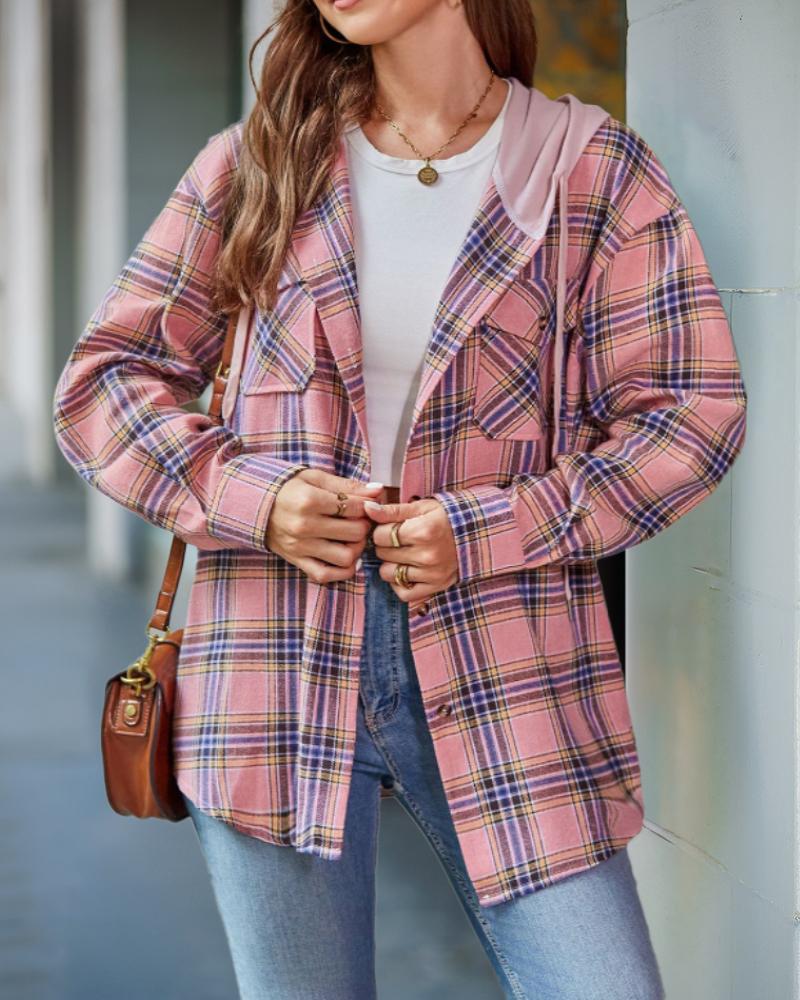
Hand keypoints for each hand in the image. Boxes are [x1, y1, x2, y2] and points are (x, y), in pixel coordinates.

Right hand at [266, 468, 383, 583]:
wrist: (252, 505)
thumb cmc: (287, 488)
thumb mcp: (314, 478)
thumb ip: (347, 485)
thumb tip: (378, 490)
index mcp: (310, 500)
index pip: (356, 507)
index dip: (368, 506)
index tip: (366, 504)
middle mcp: (305, 526)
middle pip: (355, 532)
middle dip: (364, 525)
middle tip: (360, 520)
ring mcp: (300, 547)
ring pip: (346, 557)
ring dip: (356, 549)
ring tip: (352, 538)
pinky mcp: (296, 561)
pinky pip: (327, 575)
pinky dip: (342, 571)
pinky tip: (345, 557)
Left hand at [363, 496, 458, 601]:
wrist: (476, 532)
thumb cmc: (446, 517)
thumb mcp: (421, 507)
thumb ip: (392, 510)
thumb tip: (367, 509)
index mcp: (422, 531)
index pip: (380, 535)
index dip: (381, 530)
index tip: (392, 528)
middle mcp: (427, 555)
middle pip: (382, 554)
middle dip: (385, 546)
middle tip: (398, 540)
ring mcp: (431, 574)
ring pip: (388, 574)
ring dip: (390, 564)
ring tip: (402, 555)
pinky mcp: (436, 587)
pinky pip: (403, 593)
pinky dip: (399, 584)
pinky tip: (406, 571)